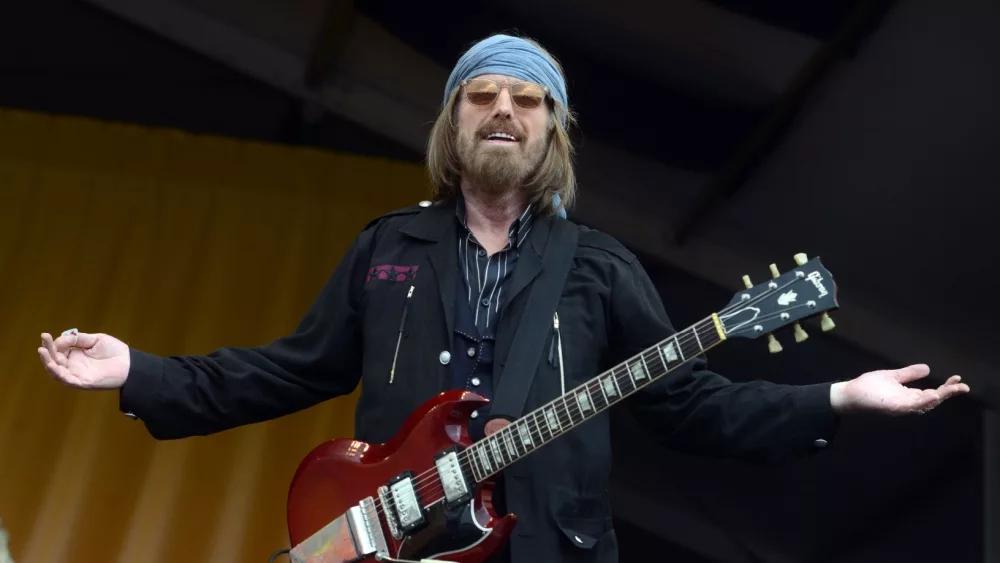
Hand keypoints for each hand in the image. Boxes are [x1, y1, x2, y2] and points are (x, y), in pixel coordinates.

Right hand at [38, 330, 130, 389]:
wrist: (130, 363)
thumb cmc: (115, 351)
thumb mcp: (95, 340)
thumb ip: (78, 339)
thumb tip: (61, 339)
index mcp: (75, 355)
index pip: (58, 350)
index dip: (51, 343)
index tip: (46, 335)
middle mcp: (74, 366)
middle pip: (54, 360)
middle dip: (47, 350)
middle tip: (43, 340)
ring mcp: (77, 374)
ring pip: (56, 371)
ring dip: (47, 362)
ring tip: (42, 351)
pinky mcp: (82, 382)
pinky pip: (67, 380)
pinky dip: (58, 373)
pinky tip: (52, 364)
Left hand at [830, 364, 969, 415]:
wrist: (850, 393)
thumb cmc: (869, 386)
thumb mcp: (893, 376)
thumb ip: (909, 374)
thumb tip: (927, 368)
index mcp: (910, 396)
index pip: (933, 393)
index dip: (947, 387)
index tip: (958, 379)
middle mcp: (908, 403)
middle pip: (933, 400)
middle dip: (948, 394)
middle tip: (962, 386)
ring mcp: (900, 406)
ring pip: (924, 404)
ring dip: (937, 397)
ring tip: (949, 389)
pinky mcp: (891, 407)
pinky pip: (909, 406)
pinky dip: (920, 402)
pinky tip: (930, 395)